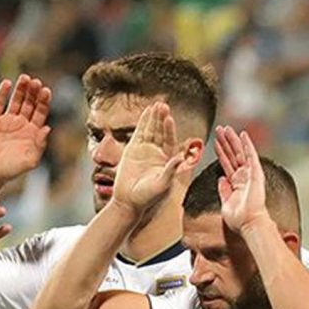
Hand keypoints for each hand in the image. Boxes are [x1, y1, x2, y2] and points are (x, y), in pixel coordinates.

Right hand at [0, 75, 51, 184]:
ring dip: (20, 89)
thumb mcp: (30, 160)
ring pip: (16, 100)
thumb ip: (40, 145)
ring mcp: (7, 120)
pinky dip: (2, 94)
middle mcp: (21, 123)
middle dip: (33, 92)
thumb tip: (48, 128)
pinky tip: (7, 84)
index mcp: (32, 131)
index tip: (46, 91)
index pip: (40, 112)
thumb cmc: (12, 169)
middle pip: (30, 103)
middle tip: (36, 82)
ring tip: (25, 78)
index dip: (43, 101)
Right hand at [111, 102, 184, 217]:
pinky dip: (143, 123)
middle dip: (162, 119)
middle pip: (161, 132)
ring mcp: (144, 151)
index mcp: (167, 160)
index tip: (169, 120)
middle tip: (163, 105)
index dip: (169, 130)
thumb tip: (180, 157)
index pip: (170, 141)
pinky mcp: (132, 151)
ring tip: (157, 105)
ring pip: (151, 130)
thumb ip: (171, 170)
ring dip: (154, 118)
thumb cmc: (146, 197)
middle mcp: (157, 153)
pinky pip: (139, 134)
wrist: (128, 202)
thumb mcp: (162, 185)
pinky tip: (146, 112)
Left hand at [214, 125, 270, 233]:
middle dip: (225, 142)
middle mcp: (243, 176)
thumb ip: (223, 190)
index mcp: (236, 183)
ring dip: (232, 140)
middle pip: (232, 155)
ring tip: (225, 128)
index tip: (215, 142)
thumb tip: (220, 179)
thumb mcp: (225, 203)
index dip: (221, 152)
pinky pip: (251, 155)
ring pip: (240, 152)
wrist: (249, 224)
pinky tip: (243, 134)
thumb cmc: (239, 219)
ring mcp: (250, 174)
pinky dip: (247, 144)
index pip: (226, 164)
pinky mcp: (255, 173)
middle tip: (219, 129)